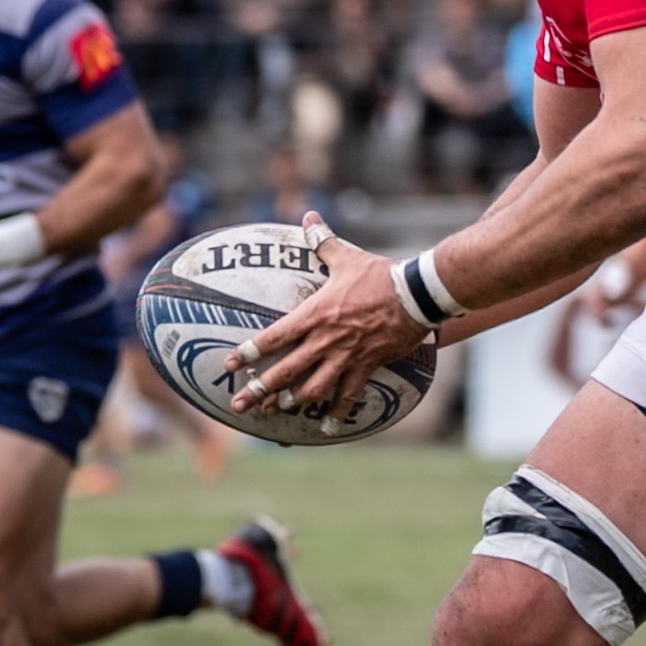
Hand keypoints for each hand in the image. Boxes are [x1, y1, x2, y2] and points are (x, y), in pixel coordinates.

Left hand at [224, 210, 427, 423]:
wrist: (416, 295)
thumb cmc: (379, 274)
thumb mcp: (346, 256)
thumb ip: (322, 240)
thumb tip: (308, 216)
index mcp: (314, 314)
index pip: (273, 336)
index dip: (249, 352)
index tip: (229, 365)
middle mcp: (324, 340)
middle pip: (285, 370)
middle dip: (259, 389)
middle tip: (239, 404)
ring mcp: (345, 356)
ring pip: (312, 387)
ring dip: (291, 402)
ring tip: (275, 412)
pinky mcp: (366, 366)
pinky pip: (348, 396)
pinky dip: (336, 413)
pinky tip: (325, 428)